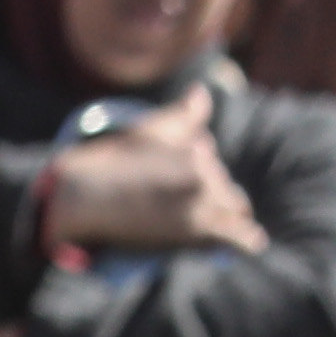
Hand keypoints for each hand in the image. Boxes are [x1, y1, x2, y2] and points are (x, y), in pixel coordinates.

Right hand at [39, 103, 261, 256]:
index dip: (196, 177)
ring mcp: (202, 203)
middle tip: (178, 213)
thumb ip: (182, 113)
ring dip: (224, 220)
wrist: (81, 200)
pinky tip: (254, 245)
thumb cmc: (109, 164)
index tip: (176, 189)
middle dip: (211, 199)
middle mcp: (204, 173)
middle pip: (224, 189)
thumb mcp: (148, 131)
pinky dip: (247, 241)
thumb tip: (202, 91)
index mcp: (196, 151)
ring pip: (232, 211)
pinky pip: (238, 237)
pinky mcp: (198, 231)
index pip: (208, 164)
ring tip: (211, 230)